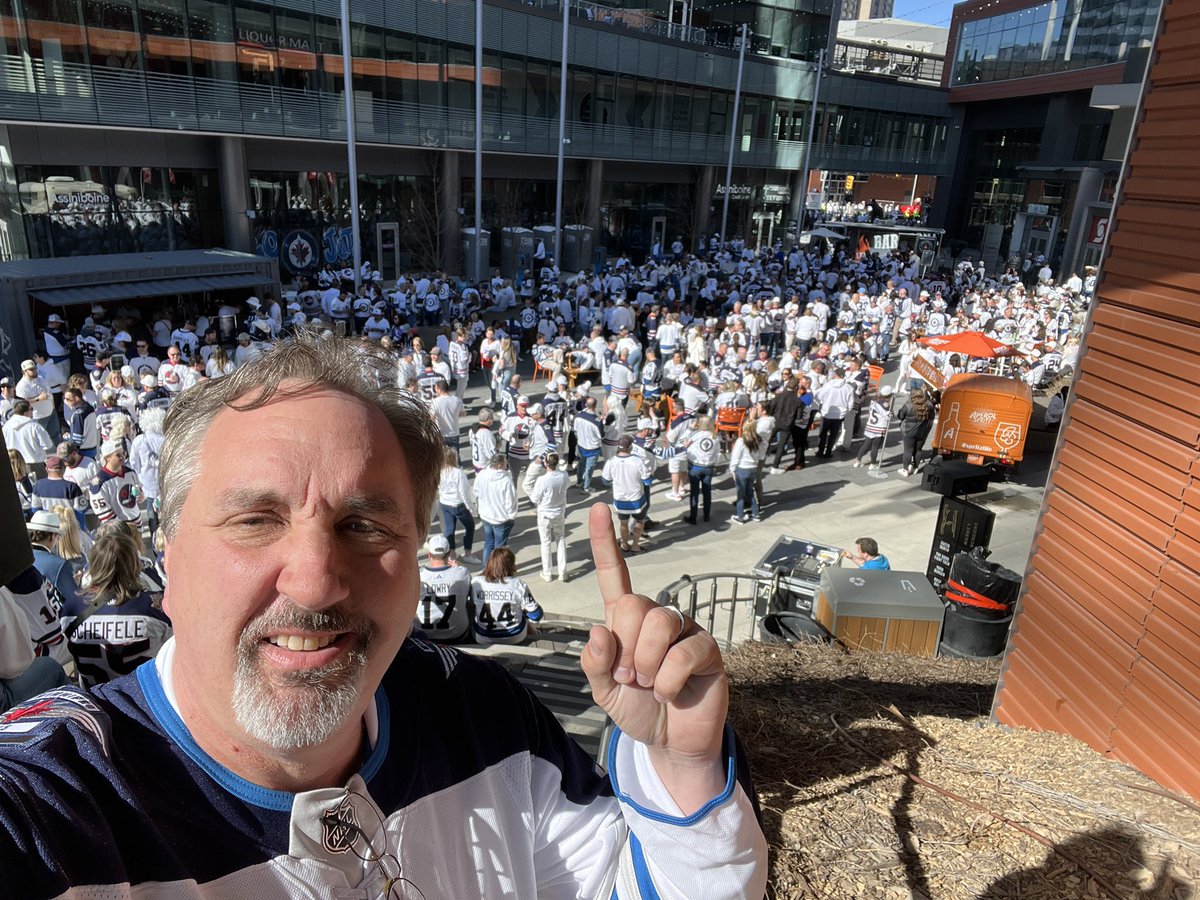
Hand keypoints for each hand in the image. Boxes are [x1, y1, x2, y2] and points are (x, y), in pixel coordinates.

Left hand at [581, 503, 726, 810]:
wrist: (670, 743)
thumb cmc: (637, 710)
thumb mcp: (604, 691)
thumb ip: (595, 663)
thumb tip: (601, 631)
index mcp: (625, 622)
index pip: (614, 577)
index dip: (605, 544)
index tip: (599, 509)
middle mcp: (655, 618)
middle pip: (634, 605)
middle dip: (626, 649)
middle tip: (630, 678)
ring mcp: (684, 631)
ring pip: (658, 624)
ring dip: (646, 665)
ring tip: (650, 685)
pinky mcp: (707, 649)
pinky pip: (683, 653)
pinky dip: (667, 680)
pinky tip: (670, 693)